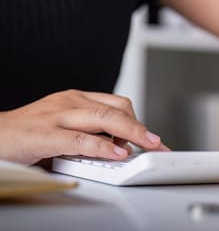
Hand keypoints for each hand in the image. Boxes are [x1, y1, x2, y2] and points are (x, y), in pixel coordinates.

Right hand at [0, 90, 168, 164]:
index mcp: (75, 99)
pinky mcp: (44, 134)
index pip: (116, 104)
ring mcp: (57, 116)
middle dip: (141, 127)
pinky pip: (80, 139)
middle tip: (158, 143)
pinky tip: (115, 153)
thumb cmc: (27, 135)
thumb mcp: (64, 128)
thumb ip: (90, 134)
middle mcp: (69, 102)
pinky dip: (102, 147)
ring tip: (147, 145)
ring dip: (131, 132)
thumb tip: (120, 148)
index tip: (153, 138)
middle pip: (116, 110)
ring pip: (104, 118)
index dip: (138, 121)